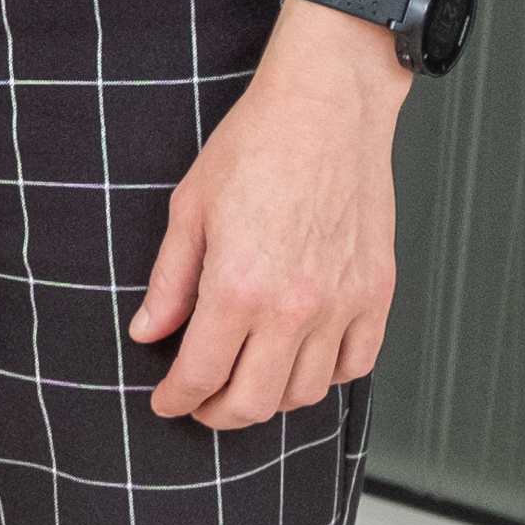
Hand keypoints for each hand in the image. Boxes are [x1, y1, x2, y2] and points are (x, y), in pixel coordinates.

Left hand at [131, 5, 406, 426]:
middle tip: (200, 403)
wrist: (326, 110)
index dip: (177, 398)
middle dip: (218, 413)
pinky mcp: (377, 295)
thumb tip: (148, 331)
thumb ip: (169, 281)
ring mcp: (342, 305)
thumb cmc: (256, 146)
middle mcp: (294, 307)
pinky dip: (327, 376)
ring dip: (271, 398)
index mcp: (238, 286)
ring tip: (247, 380)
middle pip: (255, 401)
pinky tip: (302, 360)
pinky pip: (355, 365)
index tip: (166, 402)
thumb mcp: (189, 209)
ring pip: (307, 393)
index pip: (201, 373)